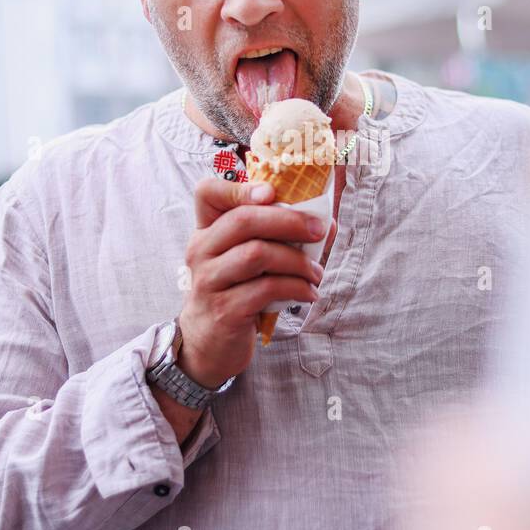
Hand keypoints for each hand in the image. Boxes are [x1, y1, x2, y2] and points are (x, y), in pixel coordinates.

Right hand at [178, 178, 326, 387]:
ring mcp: (209, 281)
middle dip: (290, 221)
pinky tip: (309, 293)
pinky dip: (295, 288)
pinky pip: (265, 289)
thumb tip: (326, 223)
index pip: (207, 193)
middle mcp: (202, 250)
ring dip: (297, 261)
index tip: (272, 193)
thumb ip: (279, 237)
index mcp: (207, 230)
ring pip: (257, 254)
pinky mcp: (224, 310)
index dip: (238, 187)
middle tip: (319, 231)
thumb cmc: (237, 291)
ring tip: (316, 273)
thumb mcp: (248, 260)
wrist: (209, 343)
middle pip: (243, 220)